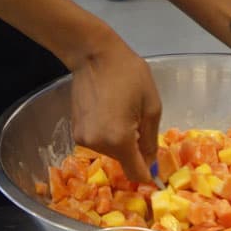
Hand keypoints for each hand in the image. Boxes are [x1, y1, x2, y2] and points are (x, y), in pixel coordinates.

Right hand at [68, 34, 161, 183]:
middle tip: (139, 120)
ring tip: (123, 111)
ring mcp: (83, 138)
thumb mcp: (151, 105)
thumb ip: (151, 139)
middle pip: (123, 160)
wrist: (94, 55)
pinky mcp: (75, 130)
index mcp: (119, 139)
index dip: (147, 175)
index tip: (155, 173)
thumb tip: (150, 164)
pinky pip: (98, 141)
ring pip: (111, 151)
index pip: (135, 173)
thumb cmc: (129, 74)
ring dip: (121, 139)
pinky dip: (107, 133)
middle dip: (134, 148)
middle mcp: (97, 144)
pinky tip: (110, 111)